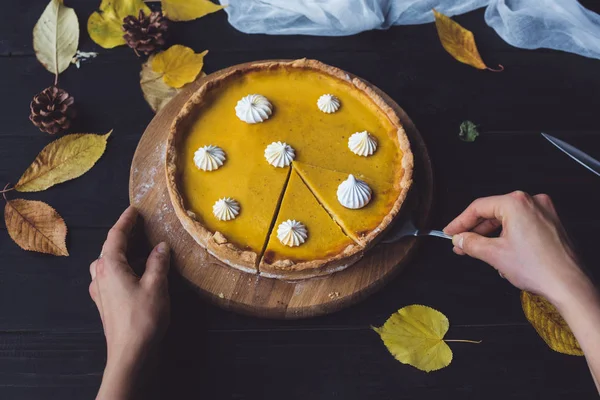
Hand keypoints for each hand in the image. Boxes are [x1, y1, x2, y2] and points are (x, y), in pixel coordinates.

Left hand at [89, 206, 169, 399]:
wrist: (129, 354)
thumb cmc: (142, 318)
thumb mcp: (156, 285)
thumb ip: (158, 262)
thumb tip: (161, 246)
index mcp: (109, 266)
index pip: (115, 236)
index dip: (125, 221)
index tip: (133, 209)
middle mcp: (100, 275)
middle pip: (110, 249)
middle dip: (125, 237)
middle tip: (141, 228)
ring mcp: (100, 291)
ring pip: (109, 264)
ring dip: (125, 255)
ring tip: (144, 252)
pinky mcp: (105, 304)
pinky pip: (111, 278)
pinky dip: (124, 270)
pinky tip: (138, 275)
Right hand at [443, 191, 586, 304]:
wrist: (569, 286)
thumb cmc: (539, 268)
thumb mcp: (494, 255)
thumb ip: (471, 243)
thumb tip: (460, 239)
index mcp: (516, 203)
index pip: (478, 208)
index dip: (460, 222)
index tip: (451, 232)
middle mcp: (532, 202)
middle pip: (493, 212)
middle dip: (476, 230)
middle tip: (461, 243)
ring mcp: (545, 212)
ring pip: (508, 219)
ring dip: (491, 235)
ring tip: (480, 252)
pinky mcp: (552, 224)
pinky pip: (522, 225)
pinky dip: (509, 236)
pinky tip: (501, 253)